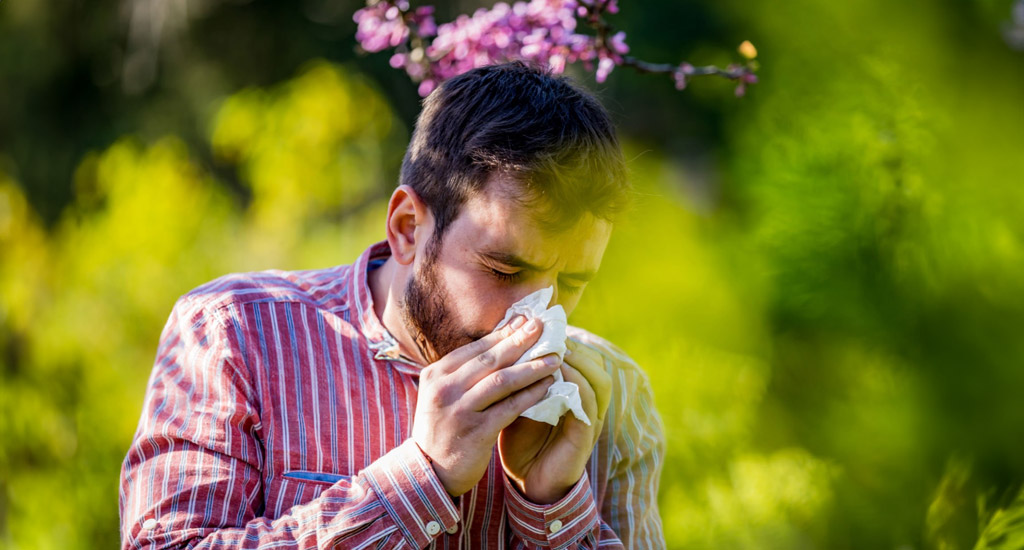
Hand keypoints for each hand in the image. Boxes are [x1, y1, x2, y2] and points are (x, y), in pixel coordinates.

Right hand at [411, 317, 561, 496]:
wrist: (429, 473)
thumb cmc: (443, 429)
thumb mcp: (443, 395)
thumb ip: (464, 372)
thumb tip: (500, 341)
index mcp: (436, 375)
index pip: (475, 348)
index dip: (503, 333)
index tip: (526, 320)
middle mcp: (445, 389)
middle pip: (491, 359)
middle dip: (520, 340)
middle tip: (543, 326)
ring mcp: (460, 410)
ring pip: (502, 380)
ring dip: (532, 366)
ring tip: (555, 357)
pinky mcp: (476, 432)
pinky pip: (510, 408)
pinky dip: (531, 395)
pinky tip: (548, 386)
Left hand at [498, 338, 611, 503]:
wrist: (526, 482)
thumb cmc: (521, 440)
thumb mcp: (518, 402)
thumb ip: (517, 377)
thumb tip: (502, 340)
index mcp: (575, 393)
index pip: (581, 357)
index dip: (565, 338)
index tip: (542, 323)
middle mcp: (588, 404)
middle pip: (596, 364)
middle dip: (573, 344)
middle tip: (550, 330)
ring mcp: (590, 420)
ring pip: (599, 381)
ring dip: (578, 362)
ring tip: (555, 349)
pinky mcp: (585, 436)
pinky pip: (588, 405)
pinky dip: (575, 386)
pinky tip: (556, 375)